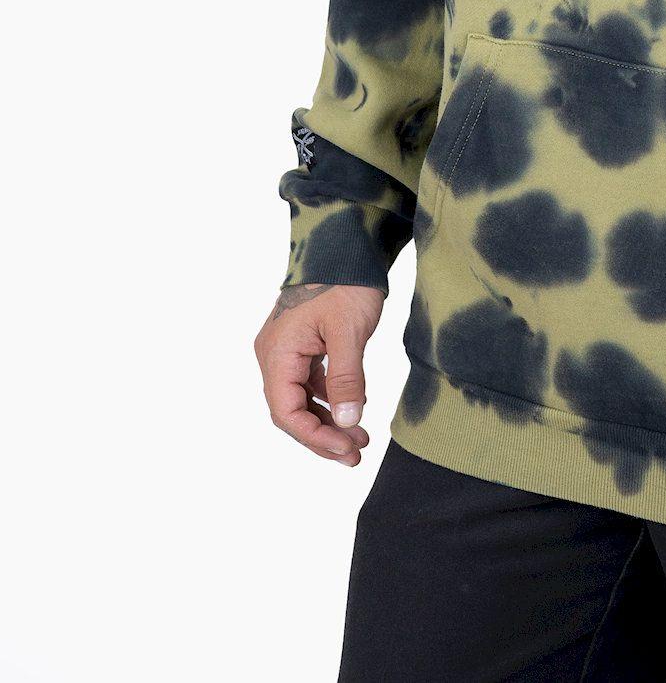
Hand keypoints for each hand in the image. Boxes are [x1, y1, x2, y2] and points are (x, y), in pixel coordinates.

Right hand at [254, 282, 384, 465]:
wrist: (346, 243)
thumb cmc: (344, 281)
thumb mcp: (349, 332)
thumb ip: (346, 379)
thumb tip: (348, 423)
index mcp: (277, 353)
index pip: (287, 413)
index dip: (316, 437)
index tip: (346, 449)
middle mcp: (274, 355)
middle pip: (292, 410)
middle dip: (323, 435)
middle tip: (356, 453)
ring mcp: (286, 349)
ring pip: (301, 399)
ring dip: (328, 420)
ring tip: (359, 439)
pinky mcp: (302, 343)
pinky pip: (309, 382)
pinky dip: (330, 399)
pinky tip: (352, 409)